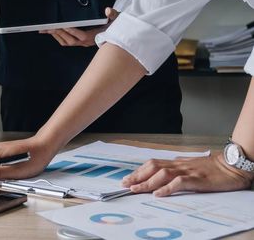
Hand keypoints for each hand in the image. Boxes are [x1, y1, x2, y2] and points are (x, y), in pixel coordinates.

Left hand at [40, 7, 119, 46]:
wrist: (117, 34)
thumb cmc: (115, 25)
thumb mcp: (117, 19)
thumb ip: (113, 14)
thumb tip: (108, 10)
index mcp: (95, 36)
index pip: (82, 35)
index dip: (72, 31)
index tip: (63, 25)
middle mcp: (87, 42)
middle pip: (71, 40)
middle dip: (60, 33)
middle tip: (50, 27)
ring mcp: (82, 43)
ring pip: (67, 42)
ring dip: (57, 36)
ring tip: (47, 30)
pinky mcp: (79, 42)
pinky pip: (67, 42)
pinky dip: (59, 37)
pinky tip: (53, 32)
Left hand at [122, 154, 253, 196]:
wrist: (233, 165)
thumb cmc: (214, 167)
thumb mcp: (192, 165)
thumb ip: (178, 167)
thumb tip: (164, 169)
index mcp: (177, 163)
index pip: (153, 165)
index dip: (139, 171)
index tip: (126, 178)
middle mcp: (179, 165)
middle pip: (153, 168)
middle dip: (137, 176)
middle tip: (124, 184)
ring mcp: (188, 171)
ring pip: (162, 174)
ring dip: (147, 182)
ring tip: (135, 189)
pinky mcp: (197, 179)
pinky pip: (179, 182)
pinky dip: (167, 188)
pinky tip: (158, 194)